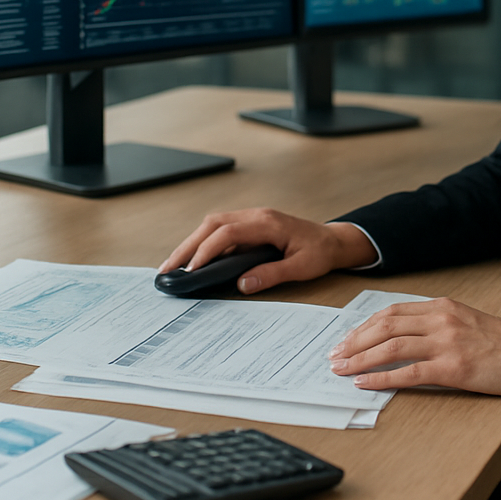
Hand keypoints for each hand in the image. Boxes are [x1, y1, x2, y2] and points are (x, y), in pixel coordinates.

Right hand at [158, 208, 378, 293]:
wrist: (332, 241)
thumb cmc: (320, 252)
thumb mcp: (302, 267)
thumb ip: (272, 274)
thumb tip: (243, 284)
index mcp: (268, 223)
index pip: (228, 232)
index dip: (207, 250)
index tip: (192, 269)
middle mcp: (256, 216)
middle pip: (212, 224)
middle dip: (187, 245)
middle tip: (168, 268)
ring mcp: (252, 218)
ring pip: (213, 225)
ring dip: (192, 243)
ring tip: (174, 266)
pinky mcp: (250, 226)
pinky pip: (221, 230)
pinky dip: (204, 244)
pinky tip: (194, 261)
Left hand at [329, 298, 500, 397]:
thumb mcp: (467, 321)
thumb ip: (437, 324)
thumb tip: (403, 337)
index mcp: (443, 306)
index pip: (392, 312)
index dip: (364, 326)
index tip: (346, 338)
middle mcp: (441, 320)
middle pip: (384, 326)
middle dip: (354, 341)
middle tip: (334, 355)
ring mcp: (447, 343)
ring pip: (391, 347)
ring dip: (360, 359)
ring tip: (342, 369)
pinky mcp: (453, 368)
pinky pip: (408, 373)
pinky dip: (382, 378)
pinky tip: (365, 383)